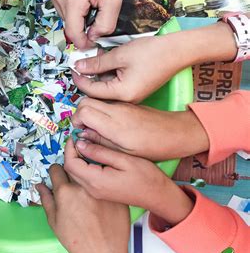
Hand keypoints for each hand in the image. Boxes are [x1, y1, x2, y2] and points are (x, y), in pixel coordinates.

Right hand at [36, 163, 129, 252]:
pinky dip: (103, 188)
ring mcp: (101, 190)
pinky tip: (101, 201)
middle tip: (73, 181)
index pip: (56, 168)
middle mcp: (83, 186)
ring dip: (88, 177)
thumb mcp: (54, 221)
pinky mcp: (115, 195)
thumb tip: (40, 186)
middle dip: (71, 171)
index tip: (58, 176)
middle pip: (74, 167)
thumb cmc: (77, 240)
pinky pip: (106, 185)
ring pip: (92, 174)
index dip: (55, 172)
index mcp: (65, 191)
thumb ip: (46, 200)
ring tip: (87, 190)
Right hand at [52, 0, 125, 48]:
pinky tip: (85, 3)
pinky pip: (64, 11)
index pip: (72, 32)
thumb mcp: (113, 3)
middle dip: (84, 28)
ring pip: (67, 20)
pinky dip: (75, 12)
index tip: (93, 44)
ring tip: (91, 7)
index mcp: (72, 0)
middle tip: (98, 16)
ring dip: (79, 20)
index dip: (83, 42)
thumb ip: (104, 26)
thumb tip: (93, 38)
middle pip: (70, 26)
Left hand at [64, 140, 193, 225]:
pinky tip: (95, 156)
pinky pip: (84, 178)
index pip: (70, 164)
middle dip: (72, 152)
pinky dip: (84, 165)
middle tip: (81, 137)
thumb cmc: (146, 177)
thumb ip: (100, 151)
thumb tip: (80, 143)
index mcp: (96, 181)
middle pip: (71, 169)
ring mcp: (96, 193)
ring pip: (76, 174)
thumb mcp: (123, 159)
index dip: (69, 147)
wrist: (158, 196)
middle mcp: (92, 189)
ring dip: (78, 158)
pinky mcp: (100, 192)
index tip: (76, 135)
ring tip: (88, 144)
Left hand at [72, 22, 237, 102]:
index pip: (92, 90)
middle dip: (89, 78)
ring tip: (94, 60)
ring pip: (107, 88)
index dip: (80, 79)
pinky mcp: (136, 90)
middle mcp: (127, 100)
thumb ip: (97, 63)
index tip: (72, 68)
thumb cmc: (152, 52)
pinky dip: (109, 75)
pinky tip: (107, 63)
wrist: (178, 51)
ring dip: (99, 75)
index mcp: (122, 94)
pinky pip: (117, 86)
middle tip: (80, 63)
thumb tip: (79, 66)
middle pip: (99, 92)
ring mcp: (132, 96)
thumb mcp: (119, 55)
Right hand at [72, 98, 208, 160]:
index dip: (76, 121)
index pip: (83, 111)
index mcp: (115, 124)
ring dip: (88, 111)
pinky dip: (98, 111)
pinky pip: (105, 103)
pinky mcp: (126, 104)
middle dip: (78, 114)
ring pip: (94, 100)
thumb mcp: (125, 152)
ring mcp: (121, 105)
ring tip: (93, 128)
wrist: (177, 133)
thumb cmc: (154, 147)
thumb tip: (82, 138)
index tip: (79, 132)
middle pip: (85, 101)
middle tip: (83, 129)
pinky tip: (105, 125)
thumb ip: (100, 143)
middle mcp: (116, 109)